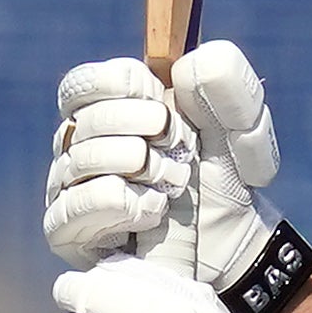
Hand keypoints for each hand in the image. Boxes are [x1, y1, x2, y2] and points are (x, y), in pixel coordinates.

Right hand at [43, 44, 305, 312]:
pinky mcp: (68, 234)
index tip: (162, 99)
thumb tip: (186, 66)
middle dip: (143, 130)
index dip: (120, 86)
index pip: (80, 85)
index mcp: (109, 112)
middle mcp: (80, 148)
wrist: (232, 246)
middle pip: (83, 121)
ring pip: (80, 161)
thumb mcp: (244, 129)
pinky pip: (71, 208)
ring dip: (141, 168)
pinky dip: (121, 203)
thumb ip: (228, 86)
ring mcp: (68, 191)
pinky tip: (153, 211)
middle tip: (182, 148)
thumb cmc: (226, 182)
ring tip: (175, 184)